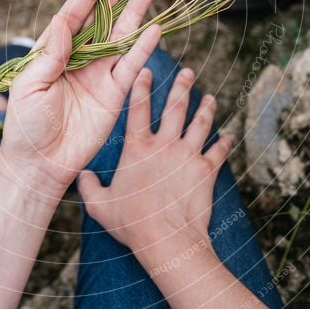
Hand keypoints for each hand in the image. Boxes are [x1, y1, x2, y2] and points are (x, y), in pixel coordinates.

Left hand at [0, 0, 160, 200]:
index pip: (73, 14)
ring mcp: (98, 74)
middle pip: (100, 18)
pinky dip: (142, 48)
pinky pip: (131, 67)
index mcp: (52, 51)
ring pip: (121, 37)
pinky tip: (154, 28)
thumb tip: (63, 20)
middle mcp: (78, 57)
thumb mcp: (29, 86)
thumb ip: (50, 54)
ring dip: (135, 12)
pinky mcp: (114, 94)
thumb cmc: (25, 126)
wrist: (41, 164)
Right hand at [78, 67, 231, 251]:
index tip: (146, 69)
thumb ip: (89, 187)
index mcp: (138, 148)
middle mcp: (164, 145)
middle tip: (189, 71)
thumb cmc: (132, 223)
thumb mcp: (100, 206)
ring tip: (210, 97)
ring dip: (206, 108)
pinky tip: (228, 136)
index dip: (141, 87)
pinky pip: (219, 151)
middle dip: (182, 86)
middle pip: (175, 108)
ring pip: (200, 123)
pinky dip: (224, 143)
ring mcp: (188, 155)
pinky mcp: (206, 170)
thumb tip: (81, 176)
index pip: (138, 109)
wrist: (166, 239)